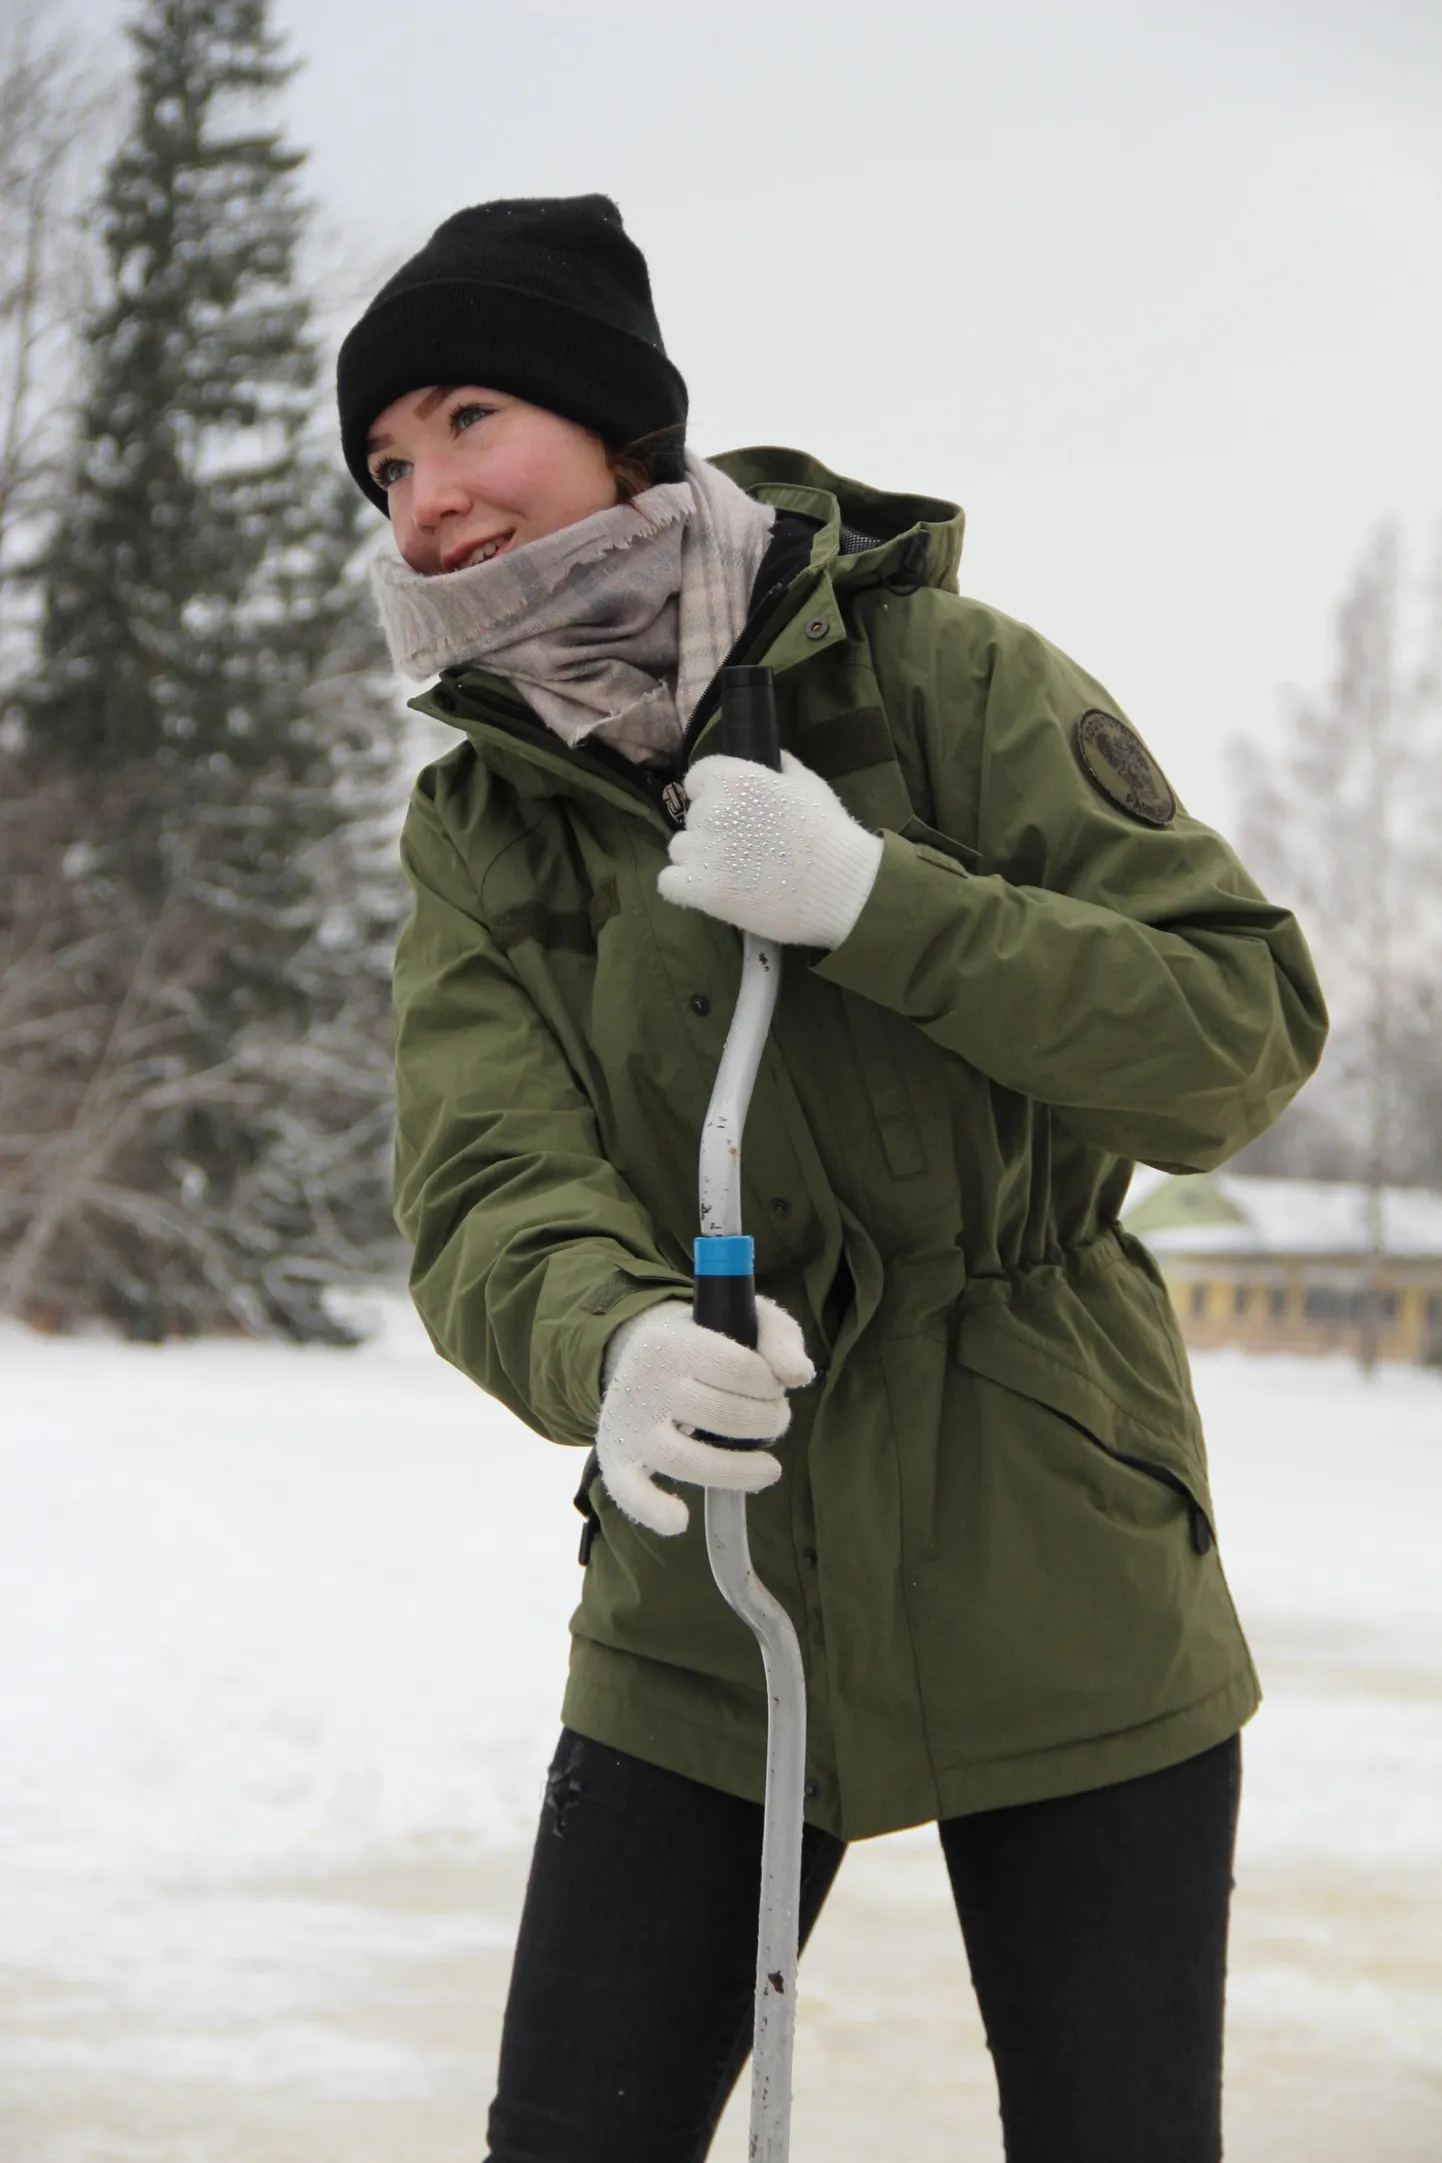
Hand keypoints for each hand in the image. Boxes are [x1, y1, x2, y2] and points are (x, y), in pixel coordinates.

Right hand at [596, 1297, 814, 1536]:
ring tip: (770, 1469)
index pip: (737, 1367)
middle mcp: (645, 1381)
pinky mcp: (617, 1459)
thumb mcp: (746, 1319)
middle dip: (765, 1421)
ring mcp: (629, 1424)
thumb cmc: (708, 1340)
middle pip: (717, 1413)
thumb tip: (799, 1376)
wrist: (641, 1354)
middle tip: (775, 1420)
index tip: (775, 1388)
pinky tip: (680, 1520)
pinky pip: (627, 1491)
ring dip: (736, 1470)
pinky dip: (651, 1509)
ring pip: (680, 1458)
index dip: (770, 1386)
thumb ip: (780, 1338)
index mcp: (673, 1341)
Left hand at [656, 751, 883, 947]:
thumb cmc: (828, 833)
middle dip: (712, 831)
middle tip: (744, 850)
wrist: (839, 887)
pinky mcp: (699, 888)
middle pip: (693, 817)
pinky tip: (710, 893)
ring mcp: (702, 850)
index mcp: (734, 778)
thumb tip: (770, 759)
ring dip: (698, 860)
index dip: (713, 795)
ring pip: (680, 850)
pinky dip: (684, 888)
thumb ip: (781, 767)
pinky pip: (669, 883)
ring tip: (733, 875)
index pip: (697, 778)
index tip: (733, 813)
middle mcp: (711, 809)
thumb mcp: (808, 784)